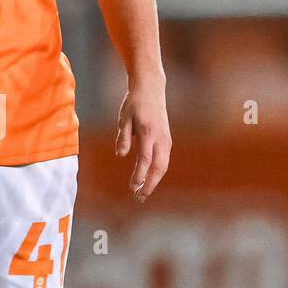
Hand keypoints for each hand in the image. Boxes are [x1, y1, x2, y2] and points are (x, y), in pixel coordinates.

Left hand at [115, 80, 171, 202]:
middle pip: (158, 167)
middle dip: (150, 184)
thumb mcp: (123, 118)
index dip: (139, 175)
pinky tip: (148, 179)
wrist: (151, 89)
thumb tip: (121, 155)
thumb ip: (123, 137)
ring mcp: (166, 139)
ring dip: (154, 180)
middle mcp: (160, 138)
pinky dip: (157, 172)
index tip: (133, 187)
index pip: (145, 160)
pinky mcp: (166, 139)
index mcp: (148, 133)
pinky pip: (163, 159)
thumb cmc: (134, 103)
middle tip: (139, 198)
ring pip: (163, 165)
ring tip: (142, 192)